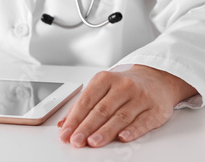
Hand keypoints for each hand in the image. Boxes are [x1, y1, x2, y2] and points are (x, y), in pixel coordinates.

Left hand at [57, 65, 197, 147]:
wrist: (155, 78)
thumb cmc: (123, 85)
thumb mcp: (101, 87)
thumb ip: (82, 105)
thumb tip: (63, 124)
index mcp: (104, 79)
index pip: (86, 101)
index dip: (74, 118)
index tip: (66, 132)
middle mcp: (123, 86)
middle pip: (101, 110)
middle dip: (86, 127)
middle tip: (76, 140)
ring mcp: (140, 98)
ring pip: (120, 117)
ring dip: (105, 131)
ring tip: (93, 142)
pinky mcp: (155, 110)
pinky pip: (143, 122)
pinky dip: (132, 131)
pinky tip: (122, 137)